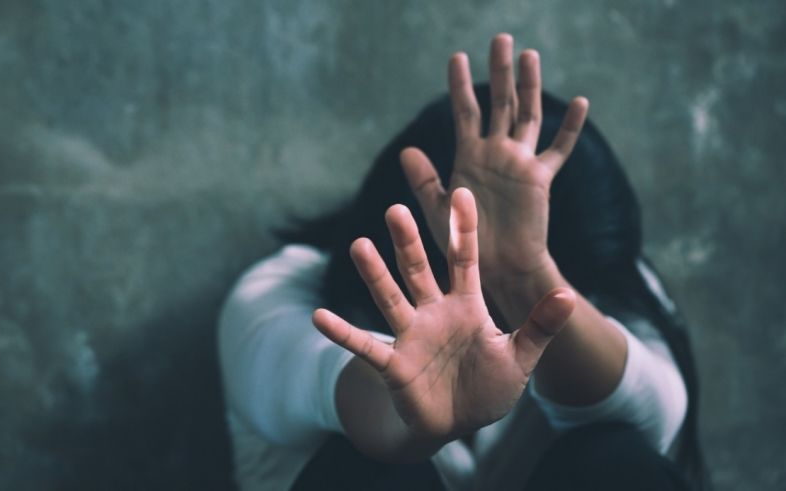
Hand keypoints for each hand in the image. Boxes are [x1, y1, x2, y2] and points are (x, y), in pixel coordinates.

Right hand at [313, 188, 574, 442]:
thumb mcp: (521, 357)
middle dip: (408, 241)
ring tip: (358, 245)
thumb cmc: (490, 385)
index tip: (462, 193)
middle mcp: (434, 312)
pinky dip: (343, 333)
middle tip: (397, 209)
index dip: (464, 230)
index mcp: (466, 305)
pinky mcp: (393, 363)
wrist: (461, 423)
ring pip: (390, 298)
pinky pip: (365, 345)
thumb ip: (540, 326)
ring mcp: (411, 335)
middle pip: (419, 270)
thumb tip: (567, 294)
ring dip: (374, 274)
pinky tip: (320, 316)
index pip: (464, 260)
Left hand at [400, 34, 589, 280]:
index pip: (465, 111)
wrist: (495, 268)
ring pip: (527, 114)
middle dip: (500, 71)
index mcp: (469, 156)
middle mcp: (496, 153)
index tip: (457, 56)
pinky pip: (558, 149)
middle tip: (500, 38)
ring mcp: (519, 162)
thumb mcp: (437, 209)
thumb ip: (425, 180)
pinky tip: (580, 102)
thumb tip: (407, 150)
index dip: (461, 84)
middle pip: (499, 102)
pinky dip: (570, 128)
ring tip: (529, 55)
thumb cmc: (463, 242)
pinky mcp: (539, 178)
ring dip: (530, 85)